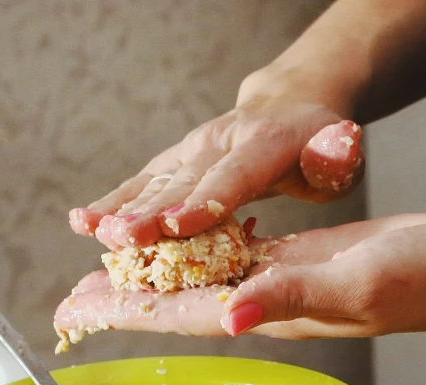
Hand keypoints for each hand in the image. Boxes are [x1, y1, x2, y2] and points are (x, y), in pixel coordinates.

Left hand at [54, 212, 425, 340]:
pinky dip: (209, 253)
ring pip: (213, 281)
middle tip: (76, 295)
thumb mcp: (362, 283)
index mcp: (287, 313)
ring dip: (164, 278)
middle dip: (133, 300)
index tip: (80, 310)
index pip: (193, 316)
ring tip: (120, 272)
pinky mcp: (316, 259)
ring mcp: (299, 281)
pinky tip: (192, 246)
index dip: (134, 313)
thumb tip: (228, 318)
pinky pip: (249, 258)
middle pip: (190, 303)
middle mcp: (283, 303)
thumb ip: (296, 298)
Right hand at [69, 97, 363, 250]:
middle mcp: (219, 143)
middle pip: (183, 183)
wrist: (291, 105)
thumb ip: (337, 155)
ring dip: (120, 207)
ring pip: (155, 182)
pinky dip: (113, 201)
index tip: (177, 227)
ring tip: (88, 230)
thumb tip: (343, 143)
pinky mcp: (177, 159)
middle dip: (150, 213)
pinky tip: (81, 222)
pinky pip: (143, 183)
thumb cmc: (320, 144)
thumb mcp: (339, 152)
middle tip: (119, 239)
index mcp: (262, 145)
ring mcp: (193, 150)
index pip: (232, 179)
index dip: (205, 203)